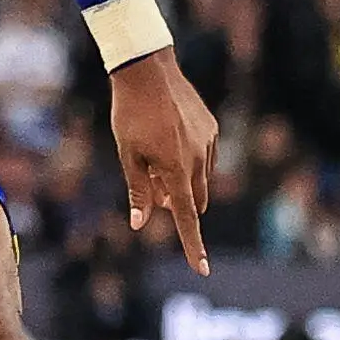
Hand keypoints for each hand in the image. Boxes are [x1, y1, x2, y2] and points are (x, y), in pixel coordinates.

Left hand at [108, 46, 217, 273]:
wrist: (147, 70)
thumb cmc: (130, 114)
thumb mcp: (127, 154)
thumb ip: (138, 191)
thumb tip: (141, 224)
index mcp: (175, 169)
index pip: (186, 217)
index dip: (193, 245)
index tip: (203, 269)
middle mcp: (198, 159)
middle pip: (193, 200)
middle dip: (176, 204)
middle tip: (152, 189)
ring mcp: (209, 142)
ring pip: (200, 179)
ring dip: (183, 183)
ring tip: (156, 160)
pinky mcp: (212, 128)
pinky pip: (206, 157)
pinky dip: (191, 163)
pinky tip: (170, 142)